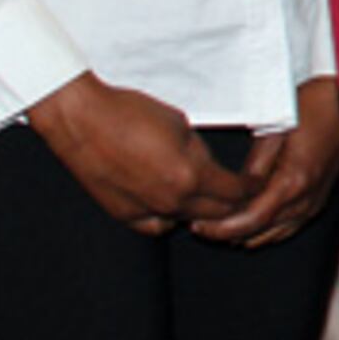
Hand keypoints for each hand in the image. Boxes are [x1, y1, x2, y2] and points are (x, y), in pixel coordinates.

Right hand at [25, 72, 258, 234]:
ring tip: (209, 200)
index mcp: (190, 175)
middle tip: (241, 196)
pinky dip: (169, 218)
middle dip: (233, 205)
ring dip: (201, 213)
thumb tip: (209, 166)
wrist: (82, 120)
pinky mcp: (123, 215)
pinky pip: (156, 226)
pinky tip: (173, 207)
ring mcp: (145, 211)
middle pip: (217, 214)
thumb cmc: (130, 113)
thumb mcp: (180, 123)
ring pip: (186, 222)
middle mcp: (170, 201)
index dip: (250, 188)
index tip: (256, 184)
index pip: (235, 193)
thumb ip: (200, 151)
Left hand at [190, 77, 338, 246]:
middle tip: (201, 226)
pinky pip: (289, 227)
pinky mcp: (318, 199)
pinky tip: (249, 225)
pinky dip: (266, 230)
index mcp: (294, 182)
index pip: (252, 220)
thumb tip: (235, 189)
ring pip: (274, 234)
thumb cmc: (313, 108)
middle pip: (261, 232)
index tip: (200, 225)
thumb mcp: (274, 130)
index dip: (222, 227)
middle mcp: (306, 199)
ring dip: (246, 233)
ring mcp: (314, 202)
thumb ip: (255, 166)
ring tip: (219, 225)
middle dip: (228, 232)